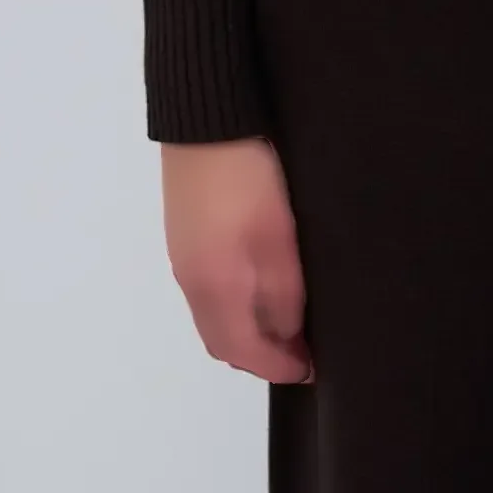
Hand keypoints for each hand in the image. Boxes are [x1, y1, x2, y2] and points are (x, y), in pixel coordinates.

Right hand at [161, 138, 312, 382]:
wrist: (207, 121)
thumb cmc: (251, 179)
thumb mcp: (281, 240)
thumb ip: (284, 296)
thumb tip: (287, 335)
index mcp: (214, 287)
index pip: (243, 351)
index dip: (278, 368)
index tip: (310, 371)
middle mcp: (190, 281)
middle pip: (222, 343)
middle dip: (261, 357)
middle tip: (302, 354)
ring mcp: (182, 260)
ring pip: (213, 319)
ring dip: (247, 333)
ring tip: (288, 327)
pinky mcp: (184, 240)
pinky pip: (207, 295)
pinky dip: (234, 310)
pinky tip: (262, 293)